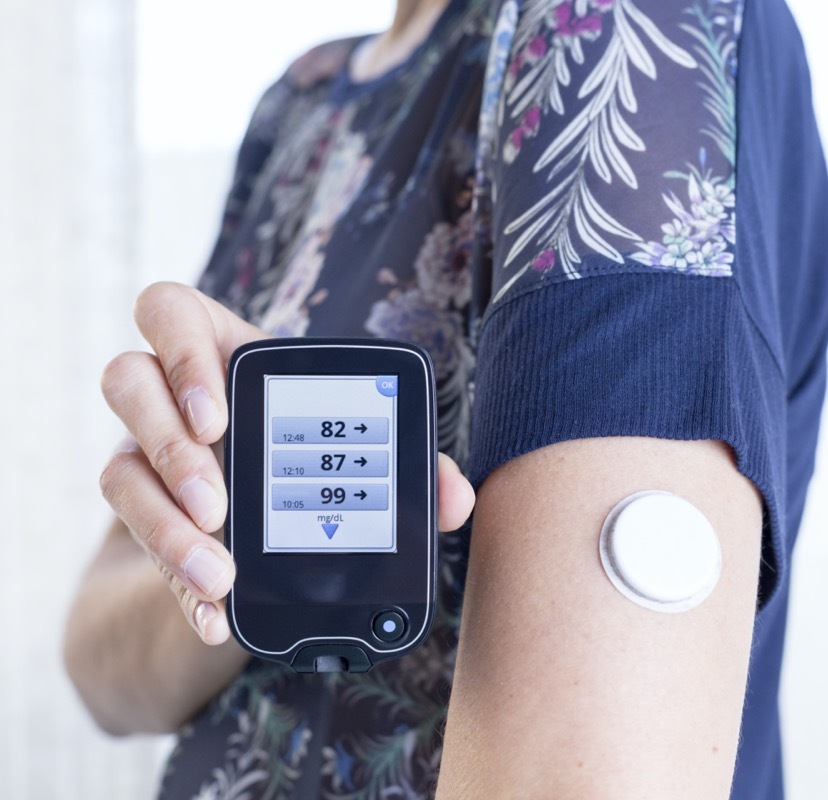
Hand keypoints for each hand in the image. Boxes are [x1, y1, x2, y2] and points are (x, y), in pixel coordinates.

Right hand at [99, 282, 474, 645]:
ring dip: (163, 524)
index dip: (180, 354)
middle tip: (218, 505)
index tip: (219, 418)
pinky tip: (214, 614)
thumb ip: (411, 463)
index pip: (167, 312)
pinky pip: (136, 541)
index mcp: (222, 349)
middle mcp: (169, 394)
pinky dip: (176, 584)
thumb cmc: (321, 450)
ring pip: (118, 469)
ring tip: (219, 570)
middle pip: (126, 384)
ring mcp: (145, 451)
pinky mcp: (144, 512)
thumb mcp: (361, 446)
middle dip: (168, 445)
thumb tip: (455, 497)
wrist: (273, 508)